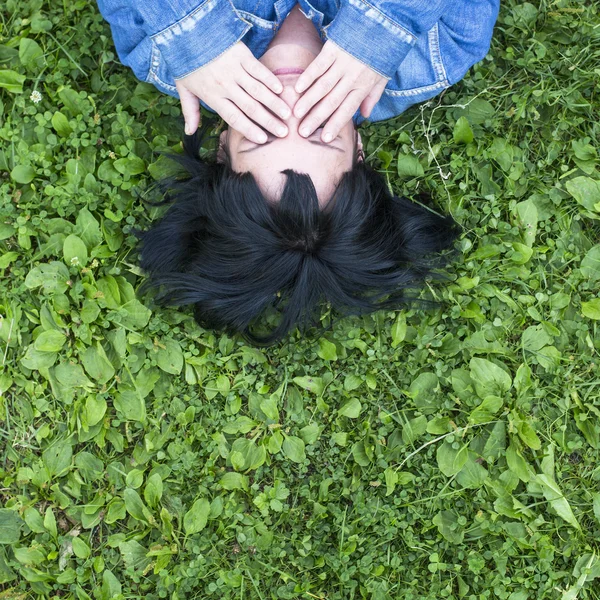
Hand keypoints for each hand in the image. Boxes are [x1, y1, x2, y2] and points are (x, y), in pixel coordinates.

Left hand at [175, 42, 290, 143]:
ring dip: (274, 103)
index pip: (234, 117)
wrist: (188, 32)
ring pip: (258, 90)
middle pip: (250, 108)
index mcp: (213, 96)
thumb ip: (190, 112)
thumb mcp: (184, 89)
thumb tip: (189, 132)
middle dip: (268, 121)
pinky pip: (258, 70)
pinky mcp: (241, 55)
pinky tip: (281, 90)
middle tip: (283, 132)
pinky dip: (270, 80)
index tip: (263, 140)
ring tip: (288, 115)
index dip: (249, 129)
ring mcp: (235, 70)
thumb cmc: (186, 64)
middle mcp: (225, 86)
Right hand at [293, 41, 387, 142]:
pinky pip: (319, 65)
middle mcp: (352, 78)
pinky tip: (298, 88)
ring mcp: (342, 63)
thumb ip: (373, 97)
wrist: (383, 23)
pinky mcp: (334, 49)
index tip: (324, 138)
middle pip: (332, 102)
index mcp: (363, 87)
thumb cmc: (381, 53)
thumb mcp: (382, 77)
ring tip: (296, 113)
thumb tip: (365, 116)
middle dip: (316, 118)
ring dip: (308, 101)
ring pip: (323, 86)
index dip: (335, 124)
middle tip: (303, 132)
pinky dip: (308, 76)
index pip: (347, 110)